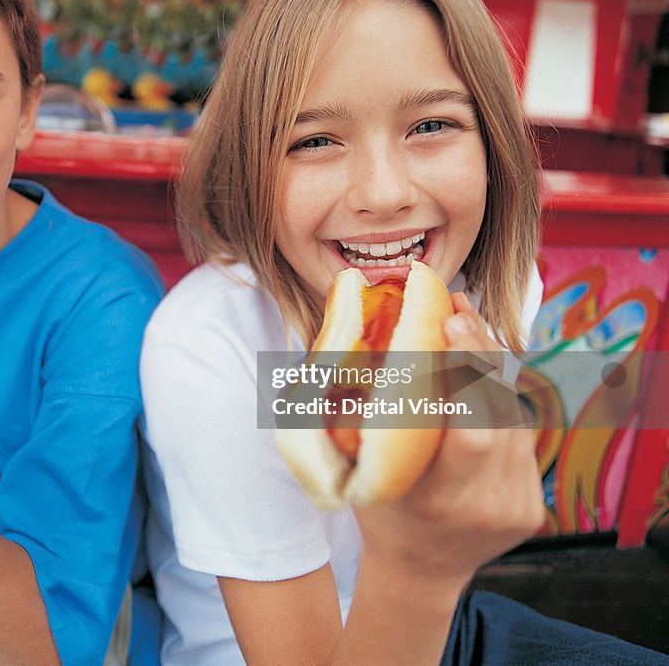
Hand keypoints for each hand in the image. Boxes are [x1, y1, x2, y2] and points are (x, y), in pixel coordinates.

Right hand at [354, 294, 544, 588]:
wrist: (419, 572)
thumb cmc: (379, 511)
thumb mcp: (360, 472)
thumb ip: (362, 418)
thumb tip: (349, 336)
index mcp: (438, 501)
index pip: (472, 429)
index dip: (467, 371)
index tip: (450, 322)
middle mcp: (486, 505)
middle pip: (499, 413)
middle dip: (480, 353)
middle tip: (457, 310)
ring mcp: (516, 507)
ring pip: (515, 419)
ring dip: (492, 371)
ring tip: (466, 328)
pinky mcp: (532, 506)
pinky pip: (521, 437)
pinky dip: (500, 401)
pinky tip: (479, 373)